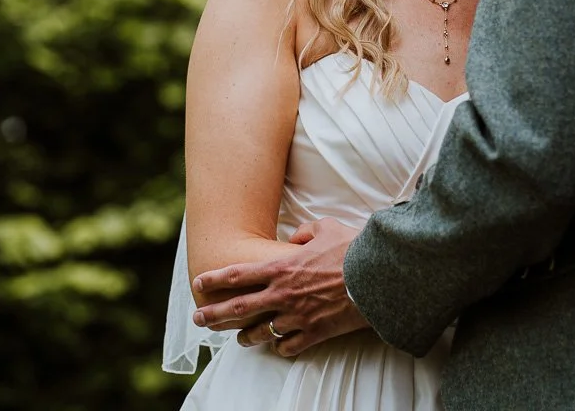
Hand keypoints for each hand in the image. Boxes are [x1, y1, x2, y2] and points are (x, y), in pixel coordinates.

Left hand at [192, 218, 369, 357]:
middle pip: (238, 307)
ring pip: (260, 332)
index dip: (214, 279)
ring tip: (237, 340)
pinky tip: (278, 347)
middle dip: (214, 314)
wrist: (376, 276)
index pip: (237, 274)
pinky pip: (289, 346)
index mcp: (281, 267)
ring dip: (245, 337)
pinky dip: (281, 347)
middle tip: (198, 319)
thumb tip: (295, 238)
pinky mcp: (314, 333)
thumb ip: (305, 232)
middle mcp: (282, 294)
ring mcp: (296, 316)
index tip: (198, 283)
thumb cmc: (352, 249)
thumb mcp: (326, 228)